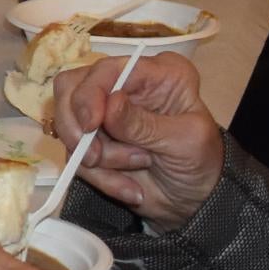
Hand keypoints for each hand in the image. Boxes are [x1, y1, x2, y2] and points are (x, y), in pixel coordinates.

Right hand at [51, 53, 221, 228]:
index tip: (91, 125)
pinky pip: (73, 155)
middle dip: (80, 128)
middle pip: (71, 88)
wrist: (193, 200)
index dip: (91, 93)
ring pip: (68, 124)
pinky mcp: (89, 139)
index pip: (107, 68)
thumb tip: (110, 103)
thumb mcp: (184, 141)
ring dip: (99, 157)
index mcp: (156, 73)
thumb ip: (145, 124)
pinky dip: (99, 177)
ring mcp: (102, 112)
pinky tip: (129, 187)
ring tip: (136, 169)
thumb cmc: (201, 162)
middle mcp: (124, 85)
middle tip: (96, 158)